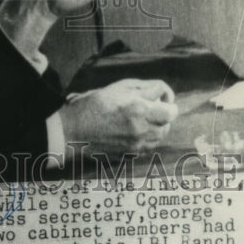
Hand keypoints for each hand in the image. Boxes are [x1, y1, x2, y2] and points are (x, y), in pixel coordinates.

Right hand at [59, 78, 177, 153]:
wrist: (73, 131)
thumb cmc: (93, 104)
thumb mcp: (118, 87)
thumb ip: (145, 88)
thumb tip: (163, 93)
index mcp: (139, 110)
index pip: (171, 111)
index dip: (169, 102)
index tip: (162, 98)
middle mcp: (142, 130)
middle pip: (168, 125)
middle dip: (163, 115)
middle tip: (150, 107)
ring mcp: (137, 146)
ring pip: (160, 138)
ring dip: (156, 127)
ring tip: (141, 118)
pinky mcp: (131, 156)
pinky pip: (148, 147)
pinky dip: (146, 138)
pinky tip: (132, 130)